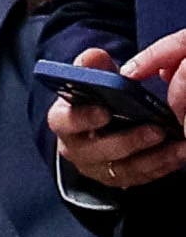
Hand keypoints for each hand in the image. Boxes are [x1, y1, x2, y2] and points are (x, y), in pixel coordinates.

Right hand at [50, 35, 185, 190]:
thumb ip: (95, 67)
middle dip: (129, 142)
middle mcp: (75, 149)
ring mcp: (97, 168)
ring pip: (123, 169)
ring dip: (154, 158)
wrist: (100, 125)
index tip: (105, 111)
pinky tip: (179, 154)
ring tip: (179, 146)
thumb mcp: (94, 79)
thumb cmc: (97, 99)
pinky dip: (162, 167)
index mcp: (64, 120)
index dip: (83, 118)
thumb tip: (94, 57)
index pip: (65, 121)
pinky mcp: (117, 179)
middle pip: (98, 151)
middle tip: (157, 131)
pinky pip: (140, 178)